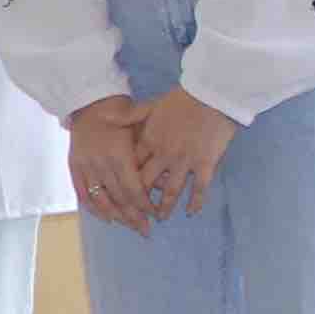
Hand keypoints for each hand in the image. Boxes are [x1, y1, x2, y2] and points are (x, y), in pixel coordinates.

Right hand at [68, 97, 154, 233]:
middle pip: (118, 197)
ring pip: (101, 198)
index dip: (143, 203)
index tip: (154, 214)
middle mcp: (100, 162)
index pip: (132, 187)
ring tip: (129, 227)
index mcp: (118, 153)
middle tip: (146, 230)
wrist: (87, 102)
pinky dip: (93, 208)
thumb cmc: (119, 111)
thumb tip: (169, 163)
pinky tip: (106, 218)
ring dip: (115, 216)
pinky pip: (82, 192)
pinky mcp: (73, 167)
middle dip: (133, 216)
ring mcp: (85, 166)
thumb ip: (153, 143)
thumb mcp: (139, 119)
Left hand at [132, 88, 239, 217]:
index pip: (132, 167)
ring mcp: (185, 161)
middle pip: (147, 184)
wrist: (210, 95)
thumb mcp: (150, 106)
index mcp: (150, 141)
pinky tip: (192, 212)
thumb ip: (128, 116)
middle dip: (140, 201)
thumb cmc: (181, 99)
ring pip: (171, 190)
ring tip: (161, 218)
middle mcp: (164, 155)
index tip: (121, 192)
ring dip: (165, 207)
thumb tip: (103, 117)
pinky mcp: (206, 164)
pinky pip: (199, 188)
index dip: (125, 181)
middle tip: (137, 212)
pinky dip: (195, 202)